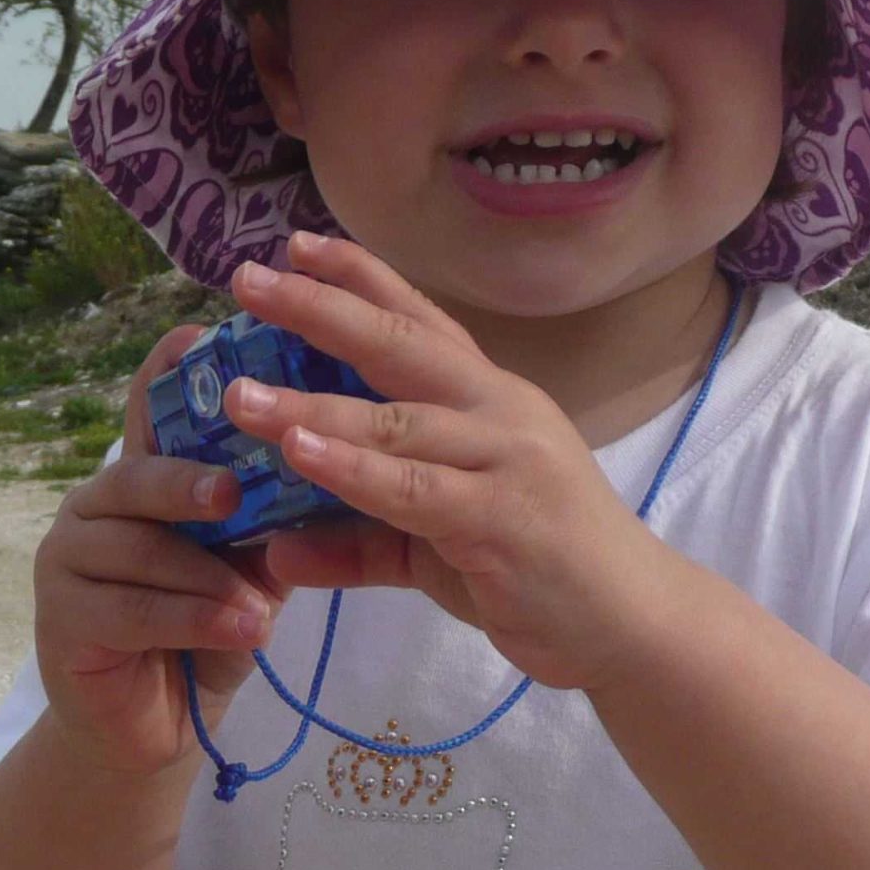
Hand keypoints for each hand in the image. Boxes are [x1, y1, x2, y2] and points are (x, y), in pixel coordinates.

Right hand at [30, 321, 293, 776]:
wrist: (155, 725)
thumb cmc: (210, 627)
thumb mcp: (252, 561)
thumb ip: (274, 512)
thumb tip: (336, 456)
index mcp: (144, 472)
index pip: (151, 408)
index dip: (174, 372)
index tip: (208, 337)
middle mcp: (96, 502)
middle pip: (138, 474)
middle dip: (189, 482)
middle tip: (235, 494)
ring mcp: (67, 559)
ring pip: (137, 549)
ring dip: (205, 577)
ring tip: (260, 606)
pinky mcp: (60, 619)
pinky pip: (129, 609)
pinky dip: (191, 620)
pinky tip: (241, 631)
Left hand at [214, 231, 674, 693]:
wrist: (631, 624)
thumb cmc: (538, 569)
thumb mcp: (435, 545)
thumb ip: (359, 539)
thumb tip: (273, 551)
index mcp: (490, 398)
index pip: (419, 321)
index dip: (358, 278)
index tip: (294, 245)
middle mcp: (500, 410)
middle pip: (400, 344)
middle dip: (319, 308)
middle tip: (247, 279)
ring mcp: (506, 460)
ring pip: (396, 420)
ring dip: (311, 404)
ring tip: (239, 394)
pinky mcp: (503, 519)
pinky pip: (414, 488)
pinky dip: (353, 467)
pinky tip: (300, 451)